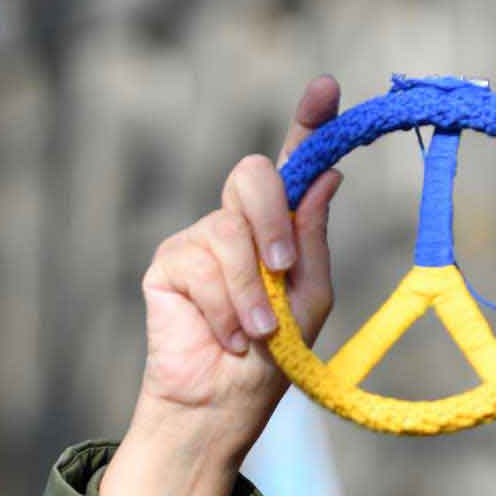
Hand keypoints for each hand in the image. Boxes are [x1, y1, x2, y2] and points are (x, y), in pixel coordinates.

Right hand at [103, 76, 342, 495]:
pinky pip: (199, 265)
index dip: (308, 123)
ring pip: (227, 232)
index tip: (327, 89)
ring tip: (258, 335)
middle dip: (272, 219)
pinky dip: (222, 309)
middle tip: (283, 269)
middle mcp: (238, 224)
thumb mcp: (309, 300)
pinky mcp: (168, 263)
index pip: (293, 166)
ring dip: (250, 293)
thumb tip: (327, 175)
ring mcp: (199, 240)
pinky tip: (226, 339)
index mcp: (280, 229)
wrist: (223, 406)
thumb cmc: (273, 361)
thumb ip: (313, 239)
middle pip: (253, 176)